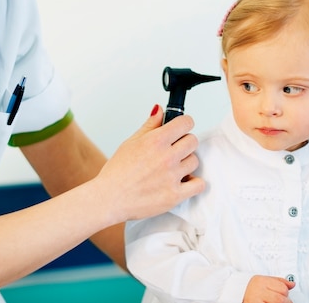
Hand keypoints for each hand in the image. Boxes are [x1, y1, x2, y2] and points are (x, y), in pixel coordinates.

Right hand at [95, 104, 204, 222]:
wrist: (109, 198)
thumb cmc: (117, 172)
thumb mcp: (130, 142)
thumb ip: (149, 125)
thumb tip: (160, 110)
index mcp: (155, 141)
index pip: (186, 123)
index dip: (184, 124)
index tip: (181, 128)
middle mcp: (166, 157)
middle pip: (193, 141)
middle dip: (184, 143)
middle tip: (174, 150)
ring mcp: (172, 177)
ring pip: (194, 161)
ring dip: (186, 163)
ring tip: (172, 168)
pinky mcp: (175, 195)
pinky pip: (199, 185)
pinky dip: (193, 183)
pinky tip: (183, 181)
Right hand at [243, 275, 295, 302]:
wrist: (239, 295)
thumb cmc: (254, 290)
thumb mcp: (264, 281)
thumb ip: (279, 282)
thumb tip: (292, 284)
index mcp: (260, 280)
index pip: (283, 288)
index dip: (285, 293)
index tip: (283, 294)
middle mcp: (257, 289)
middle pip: (281, 298)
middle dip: (285, 302)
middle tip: (281, 301)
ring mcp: (255, 300)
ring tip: (274, 302)